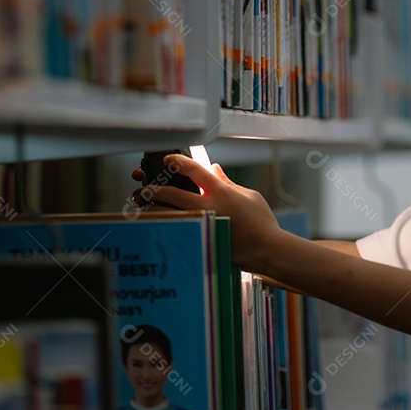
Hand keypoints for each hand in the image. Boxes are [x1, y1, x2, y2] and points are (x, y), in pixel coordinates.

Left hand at [130, 154, 284, 272]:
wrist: (267, 249)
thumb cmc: (261, 222)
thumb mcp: (248, 195)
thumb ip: (227, 182)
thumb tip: (213, 169)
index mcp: (221, 191)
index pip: (194, 170)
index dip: (177, 161)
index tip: (167, 159)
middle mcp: (209, 207)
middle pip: (173, 194)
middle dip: (155, 189)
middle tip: (145, 188)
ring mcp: (203, 225)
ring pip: (169, 215)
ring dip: (154, 209)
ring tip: (144, 206)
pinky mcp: (202, 240)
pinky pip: (177, 231)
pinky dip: (165, 226)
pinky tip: (156, 225)